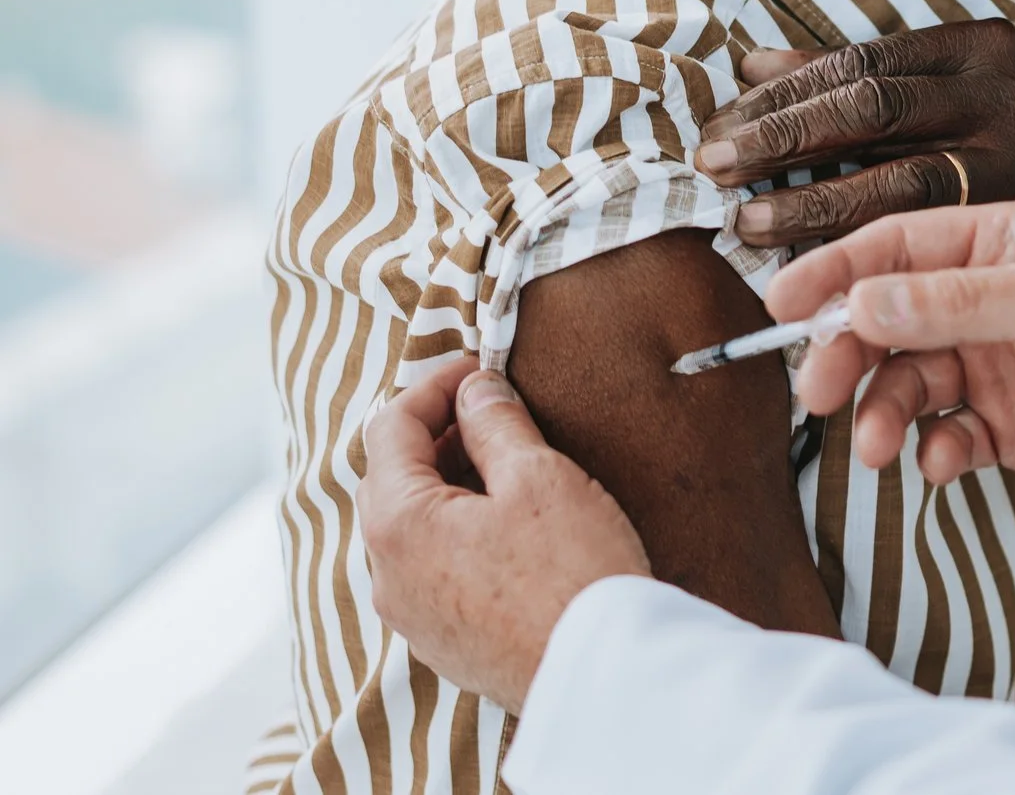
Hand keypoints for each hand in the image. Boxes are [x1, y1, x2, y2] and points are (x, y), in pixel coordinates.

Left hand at [359, 359, 652, 712]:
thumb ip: (496, 423)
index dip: (434, 385)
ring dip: (447, 485)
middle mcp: (386, 573)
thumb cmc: (570, 572)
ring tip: (507, 466)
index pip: (391, 427)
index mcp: (397, 522)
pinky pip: (431, 570)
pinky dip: (456, 533)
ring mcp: (409, 615)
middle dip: (437, 434)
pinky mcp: (440, 643)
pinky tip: (509, 528)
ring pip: (410, 528)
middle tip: (493, 409)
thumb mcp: (539, 476)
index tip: (479, 368)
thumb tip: (476, 390)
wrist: (599, 674)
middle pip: (392, 478)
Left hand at [694, 21, 1014, 273]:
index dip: (785, 95)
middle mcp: (1010, 98)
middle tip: (716, 166)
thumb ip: (864, 81)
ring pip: (896, 184)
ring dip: (809, 205)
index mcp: (985, 48)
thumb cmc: (1003, 154)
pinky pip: (923, 244)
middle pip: (873, 111)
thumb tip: (753, 65)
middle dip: (783, 139)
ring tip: (747, 223)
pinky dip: (858, 254)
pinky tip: (808, 264)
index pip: (863, 65)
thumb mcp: (951, 95)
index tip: (722, 121)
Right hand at [764, 201, 1014, 522]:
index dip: (836, 272)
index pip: (900, 245)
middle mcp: (997, 296)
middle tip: (815, 393)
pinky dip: (933, 450)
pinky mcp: (1009, 426)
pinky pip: (943, 433)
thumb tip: (855, 300)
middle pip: (890, 317)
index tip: (780, 305)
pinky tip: (948, 463)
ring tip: (878, 447)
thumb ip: (947, 303)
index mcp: (1009, 243)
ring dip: (884, 412)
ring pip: (909, 381)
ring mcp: (1000, 362)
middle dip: (848, 353)